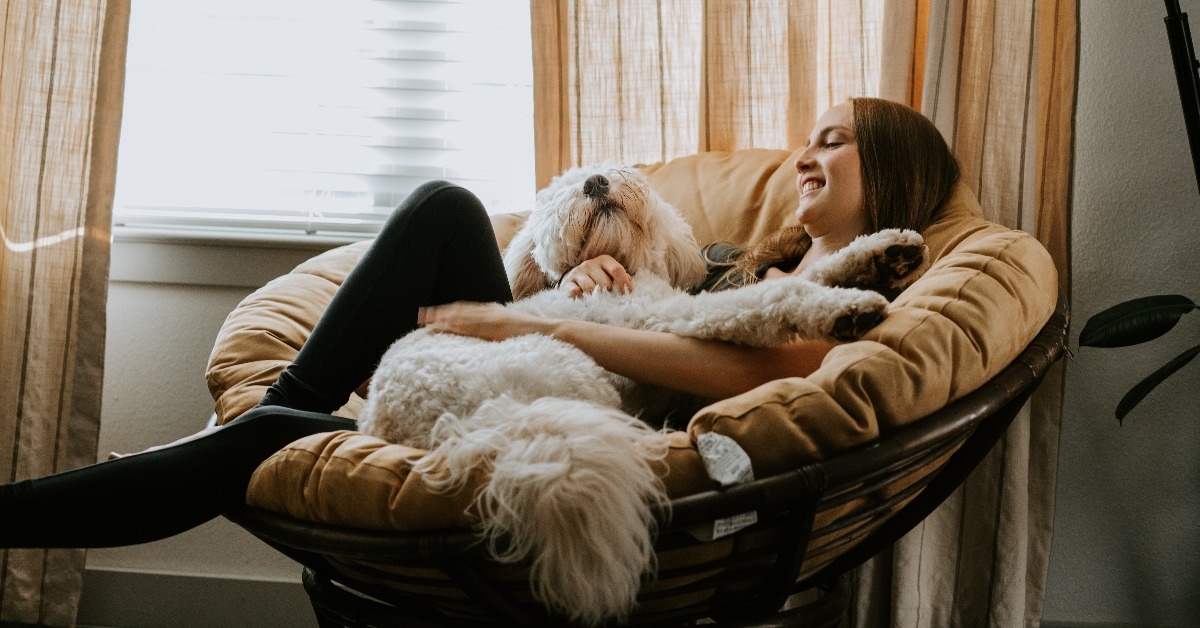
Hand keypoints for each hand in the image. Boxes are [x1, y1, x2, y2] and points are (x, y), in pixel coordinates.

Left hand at [418, 301, 548, 340]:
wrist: (550, 331)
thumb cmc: (532, 333)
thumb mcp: (511, 328)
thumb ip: (497, 328)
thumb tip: (487, 334)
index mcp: (493, 311)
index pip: (466, 310)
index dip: (448, 311)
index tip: (432, 314)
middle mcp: (491, 312)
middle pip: (460, 311)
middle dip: (439, 313)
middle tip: (420, 316)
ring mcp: (493, 319)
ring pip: (463, 317)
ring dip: (444, 319)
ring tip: (426, 322)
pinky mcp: (497, 327)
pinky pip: (473, 327)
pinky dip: (458, 326)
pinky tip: (447, 328)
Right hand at [559, 255, 633, 297]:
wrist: (573, 281)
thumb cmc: (598, 279)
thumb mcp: (611, 276)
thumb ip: (623, 279)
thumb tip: (630, 285)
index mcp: (604, 260)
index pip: (617, 270)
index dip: (623, 284)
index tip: (625, 295)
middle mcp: (590, 264)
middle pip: (604, 283)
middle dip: (608, 294)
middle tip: (608, 299)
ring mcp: (577, 272)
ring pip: (590, 289)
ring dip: (595, 297)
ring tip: (596, 300)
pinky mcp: (567, 283)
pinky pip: (575, 292)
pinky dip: (580, 298)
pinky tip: (583, 299)